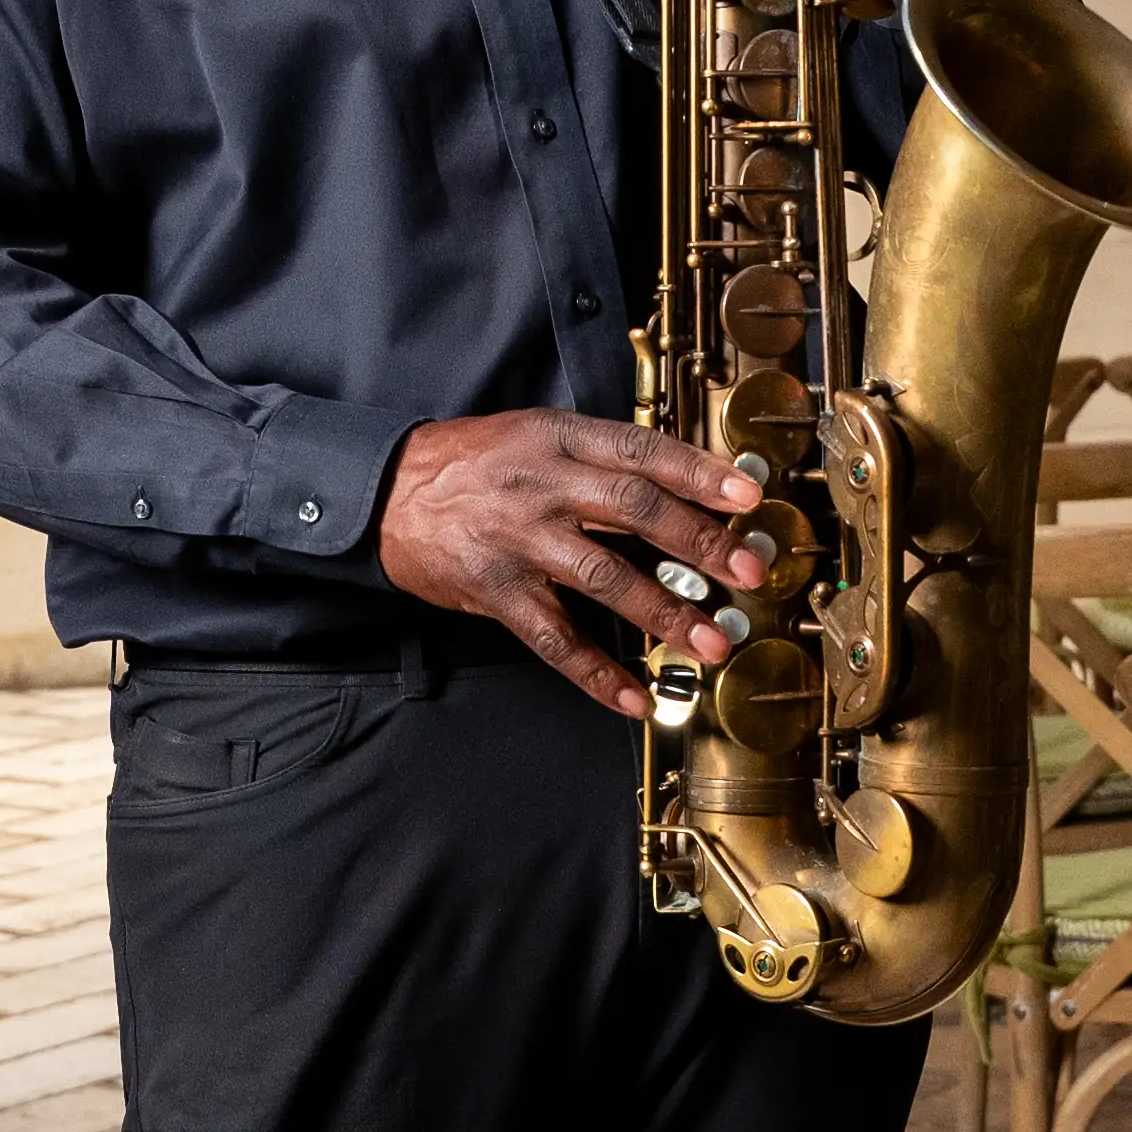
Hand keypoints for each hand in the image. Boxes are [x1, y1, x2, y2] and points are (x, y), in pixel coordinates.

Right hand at [378, 410, 771, 719]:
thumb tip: (680, 487)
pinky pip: (556, 639)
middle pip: (635, 510)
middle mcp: (542, 486)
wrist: (383, 492)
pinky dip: (598, 673)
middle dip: (700, 543)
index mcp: (557, 439)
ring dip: (665, 614)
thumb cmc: (469, 463)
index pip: (640, 450)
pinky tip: (636, 696)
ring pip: (604, 578)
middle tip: (748, 572)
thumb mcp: (533, 434)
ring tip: (712, 641)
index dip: (699, 472)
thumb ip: (598, 457)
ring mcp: (519, 541)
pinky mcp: (496, 591)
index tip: (748, 496)